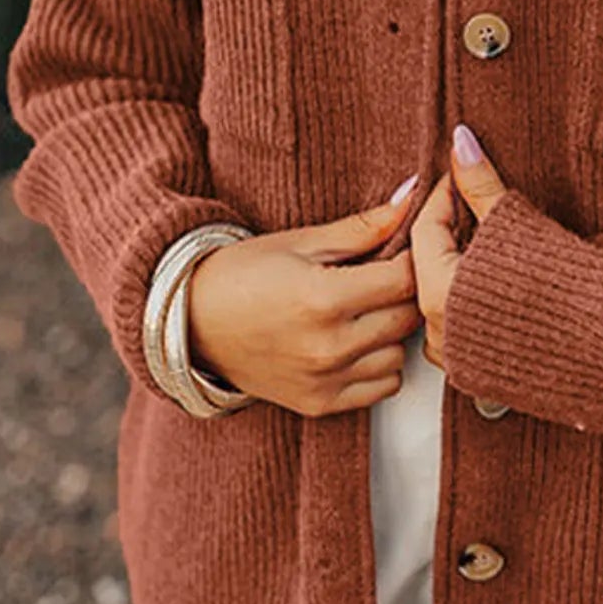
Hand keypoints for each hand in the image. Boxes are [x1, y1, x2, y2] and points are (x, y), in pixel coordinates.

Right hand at [181, 180, 425, 416]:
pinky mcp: (318, 404)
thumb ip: (362, 228)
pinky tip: (358, 341)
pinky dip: (379, 365)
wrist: (192, 321)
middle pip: (406, 318)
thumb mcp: (301, 241)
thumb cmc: (243, 272)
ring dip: (393, 331)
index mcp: (323, 298)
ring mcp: (324, 380)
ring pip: (399, 355)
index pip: (403, 279)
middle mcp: (327, 346)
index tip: (403, 249)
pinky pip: (381, 387)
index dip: (411, 258)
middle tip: (386, 276)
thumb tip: (410, 199)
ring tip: (368, 309)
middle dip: (405, 293)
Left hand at [410, 124, 507, 371]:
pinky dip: (468, 307)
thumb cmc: (570, 291)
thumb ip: (482, 185)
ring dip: (456, 273)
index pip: (426, 228)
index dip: (445, 195)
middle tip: (471, 207)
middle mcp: (441, 332)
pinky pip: (459, 334)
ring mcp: (460, 360)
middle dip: (447, 234)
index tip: (462, 177)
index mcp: (440, 293)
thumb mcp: (518, 226)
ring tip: (485, 249)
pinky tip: (495, 291)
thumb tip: (461, 143)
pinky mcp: (482, 377)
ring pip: (441, 303)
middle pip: (428, 266)